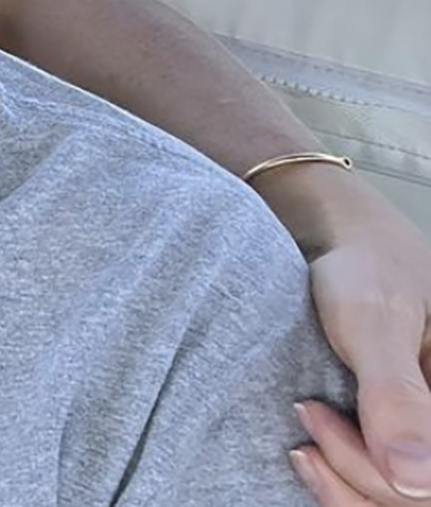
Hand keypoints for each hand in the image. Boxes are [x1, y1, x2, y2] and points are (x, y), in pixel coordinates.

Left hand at [281, 171, 430, 502]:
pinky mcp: (403, 438)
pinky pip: (380, 490)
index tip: (314, 414)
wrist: (343, 241)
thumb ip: (395, 393)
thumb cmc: (367, 267)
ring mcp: (427, 437)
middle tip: (305, 410)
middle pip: (413, 497)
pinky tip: (309, 456)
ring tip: (303, 436)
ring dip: (342, 480)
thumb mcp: (375, 320)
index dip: (374, 470)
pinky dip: (341, 483)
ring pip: (395, 499)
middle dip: (351, 469)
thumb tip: (414, 479)